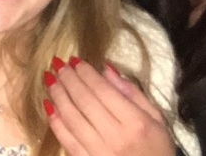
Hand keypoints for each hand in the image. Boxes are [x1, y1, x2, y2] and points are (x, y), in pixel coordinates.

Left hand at [43, 58, 175, 155]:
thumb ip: (132, 92)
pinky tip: (49, 106)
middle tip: (57, 63)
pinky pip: (67, 141)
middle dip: (69, 80)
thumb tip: (107, 68)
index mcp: (135, 122)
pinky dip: (56, 123)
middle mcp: (115, 137)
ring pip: (73, 119)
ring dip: (59, 97)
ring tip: (50, 79)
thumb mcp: (155, 117)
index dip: (86, 73)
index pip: (103, 91)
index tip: (75, 59)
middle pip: (85, 102)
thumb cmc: (157, 148)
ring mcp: (99, 153)